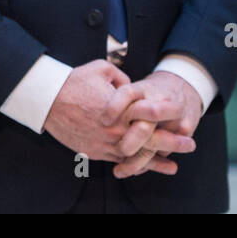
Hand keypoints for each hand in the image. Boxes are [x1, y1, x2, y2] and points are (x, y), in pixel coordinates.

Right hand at [43, 59, 194, 167]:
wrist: (46, 99)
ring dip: (157, 161)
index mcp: (121, 108)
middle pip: (151, 140)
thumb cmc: (73, 81)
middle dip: (173, 143)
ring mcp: (106, 143)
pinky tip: (144, 168)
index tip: (182, 113)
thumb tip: (132, 87)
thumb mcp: (101, 69)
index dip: (169, 115)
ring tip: (173, 165)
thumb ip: (123, 78)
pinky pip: (120, 161)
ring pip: (137, 156)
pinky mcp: (95, 152)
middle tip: (190, 143)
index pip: (151, 115)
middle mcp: (116, 129)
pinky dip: (135, 165)